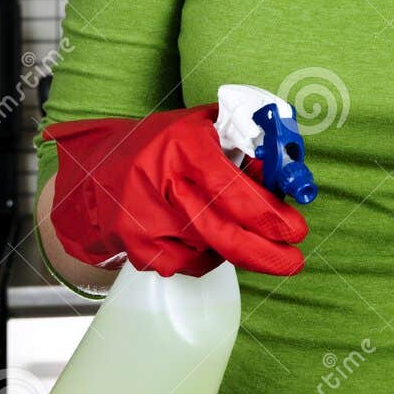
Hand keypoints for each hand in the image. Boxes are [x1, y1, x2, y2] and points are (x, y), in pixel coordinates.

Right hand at [43, 103, 309, 279]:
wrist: (98, 171)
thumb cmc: (162, 146)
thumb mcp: (203, 128)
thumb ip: (244, 145)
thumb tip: (286, 173)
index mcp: (183, 144)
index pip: (230, 186)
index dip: (266, 213)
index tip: (295, 229)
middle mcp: (160, 181)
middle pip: (221, 230)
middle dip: (263, 251)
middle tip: (292, 260)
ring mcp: (144, 217)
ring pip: (207, 250)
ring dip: (234, 249)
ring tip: (241, 234)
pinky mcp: (134, 245)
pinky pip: (185, 265)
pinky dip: (203, 257)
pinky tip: (201, 237)